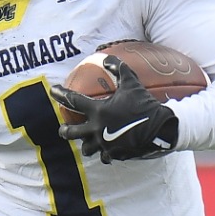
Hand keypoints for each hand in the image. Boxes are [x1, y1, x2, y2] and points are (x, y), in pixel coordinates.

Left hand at [50, 56, 178, 162]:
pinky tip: (107, 151)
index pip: (73, 101)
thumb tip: (106, 58)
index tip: (53, 90)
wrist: (161, 128)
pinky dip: (105, 153)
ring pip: (86, 149)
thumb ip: (119, 69)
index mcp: (98, 111)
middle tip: (63, 128)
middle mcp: (97, 129)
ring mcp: (105, 144)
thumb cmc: (145, 104)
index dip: (60, 94)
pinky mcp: (115, 154)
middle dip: (65, 130)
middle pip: (71, 133)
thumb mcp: (132, 83)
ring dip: (85, 144)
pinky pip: (104, 156)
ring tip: (86, 142)